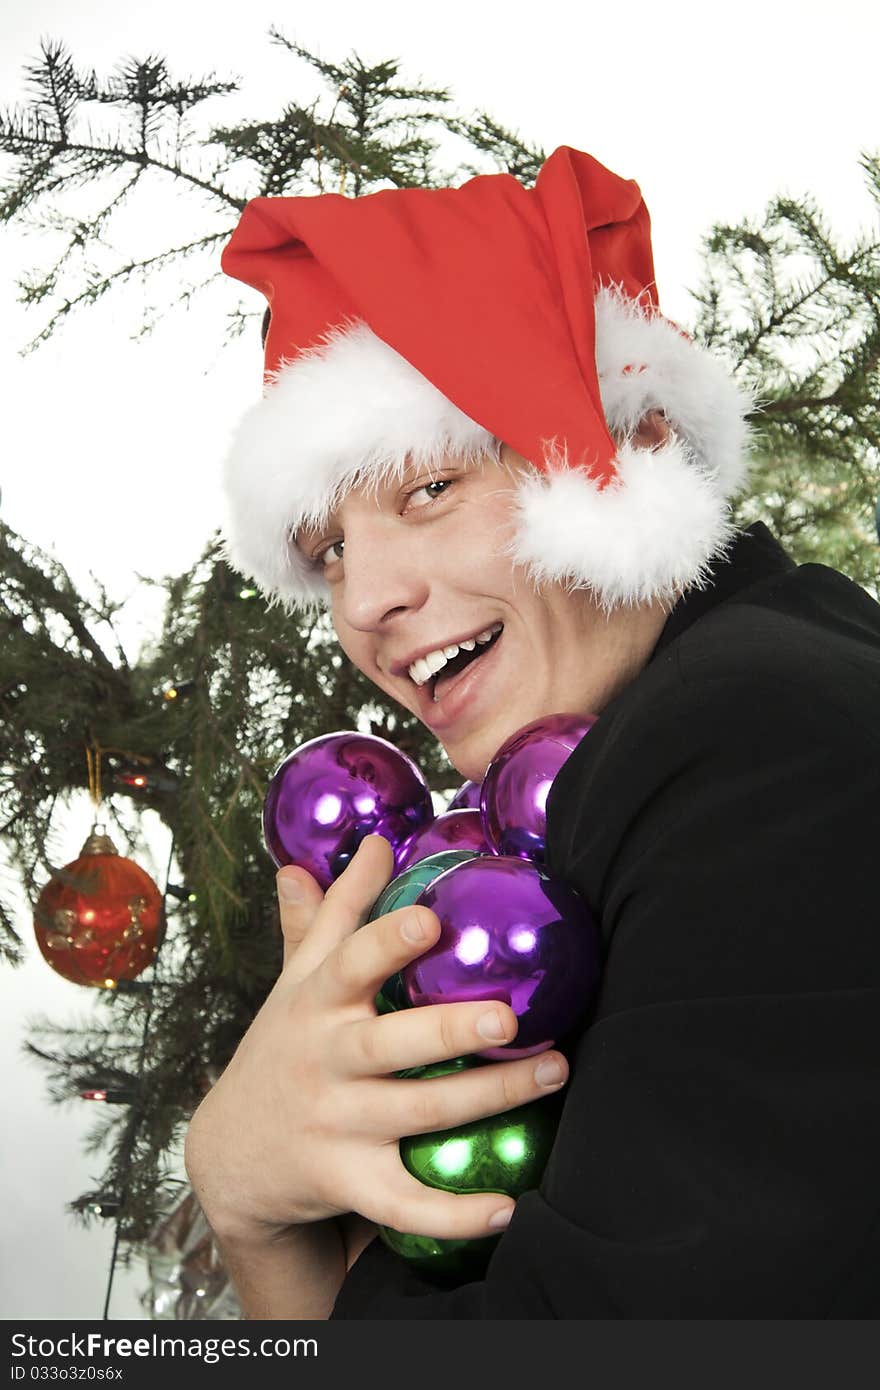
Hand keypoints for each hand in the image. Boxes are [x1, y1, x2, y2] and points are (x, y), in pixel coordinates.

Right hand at [185, 835, 568, 1244]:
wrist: (232, 1156)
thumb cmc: (284, 1048)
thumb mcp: (296, 981)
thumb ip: (333, 913)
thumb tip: (371, 840)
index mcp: (316, 1004)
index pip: (348, 965)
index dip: (387, 942)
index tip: (431, 919)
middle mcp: (327, 1062)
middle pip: (391, 1044)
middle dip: (449, 1032)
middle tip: (508, 1017)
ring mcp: (337, 1125)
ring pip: (419, 1114)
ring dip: (491, 1099)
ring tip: (555, 1072)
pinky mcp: (350, 1183)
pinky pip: (406, 1203)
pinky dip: (454, 1211)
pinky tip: (508, 1206)